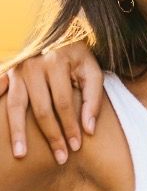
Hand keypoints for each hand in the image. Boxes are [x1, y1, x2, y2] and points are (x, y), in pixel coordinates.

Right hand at [6, 40, 103, 162]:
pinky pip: (0, 96)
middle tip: (59, 158)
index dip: (70, 126)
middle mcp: (33, 65)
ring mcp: (16, 70)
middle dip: (51, 136)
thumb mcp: (93, 71)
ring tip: (21, 155)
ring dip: (18, 133)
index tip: (76, 147)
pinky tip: (0, 132)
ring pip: (16, 107)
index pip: (64, 104)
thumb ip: (93, 99)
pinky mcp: (6, 73)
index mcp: (56, 63)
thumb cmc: (78, 57)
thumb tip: (88, 130)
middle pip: (41, 109)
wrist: (58, 33)